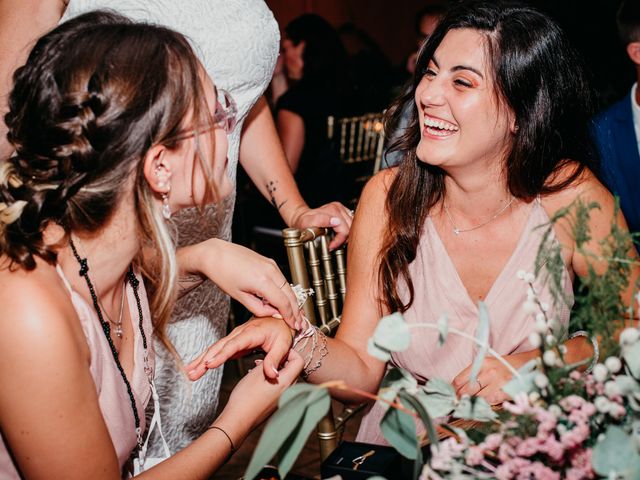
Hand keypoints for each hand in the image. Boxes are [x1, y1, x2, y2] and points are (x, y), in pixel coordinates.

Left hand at [186, 239, 302, 329]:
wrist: (216, 254)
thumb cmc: (223, 273)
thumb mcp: (239, 297)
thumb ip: (259, 308)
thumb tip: (274, 314)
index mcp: (262, 281)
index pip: (283, 303)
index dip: (290, 316)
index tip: (294, 326)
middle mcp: (270, 271)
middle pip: (290, 295)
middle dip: (296, 310)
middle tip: (299, 323)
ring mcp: (271, 265)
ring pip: (288, 287)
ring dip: (292, 301)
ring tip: (294, 315)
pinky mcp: (270, 262)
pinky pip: (282, 279)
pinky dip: (286, 291)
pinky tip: (284, 300)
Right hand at [186, 317, 293, 380]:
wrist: (280, 320)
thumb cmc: (282, 331)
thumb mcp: (283, 344)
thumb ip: (276, 359)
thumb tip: (271, 374)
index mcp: (252, 333)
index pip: (234, 345)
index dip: (221, 354)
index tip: (210, 364)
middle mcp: (240, 334)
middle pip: (219, 347)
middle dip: (205, 360)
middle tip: (192, 373)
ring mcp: (235, 338)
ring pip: (215, 348)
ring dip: (201, 360)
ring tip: (190, 373)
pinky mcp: (233, 344)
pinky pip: (217, 351)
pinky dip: (206, 359)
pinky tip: (197, 368)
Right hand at [215, 350, 302, 435]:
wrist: (238, 420)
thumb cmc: (246, 398)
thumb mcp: (257, 373)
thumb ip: (270, 362)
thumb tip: (276, 356)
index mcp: (286, 382)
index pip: (299, 361)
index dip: (290, 353)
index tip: (276, 352)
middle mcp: (289, 391)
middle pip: (294, 369)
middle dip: (281, 361)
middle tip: (266, 359)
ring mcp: (283, 398)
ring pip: (286, 377)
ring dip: (275, 370)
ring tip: (259, 368)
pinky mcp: (277, 403)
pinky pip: (280, 386)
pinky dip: (273, 379)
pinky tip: (258, 379)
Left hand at [289, 202, 353, 248]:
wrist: (301, 218)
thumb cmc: (304, 222)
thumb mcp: (308, 223)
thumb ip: (322, 221)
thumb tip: (336, 221)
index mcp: (333, 210)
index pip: (345, 229)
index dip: (339, 241)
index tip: (331, 246)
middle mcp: (339, 208)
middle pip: (351, 228)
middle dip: (343, 239)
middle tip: (334, 244)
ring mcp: (342, 209)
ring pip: (353, 226)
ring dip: (346, 235)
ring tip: (336, 240)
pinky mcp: (343, 212)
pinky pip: (351, 223)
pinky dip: (347, 230)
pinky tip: (339, 234)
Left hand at [451, 350, 536, 404]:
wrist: (529, 364)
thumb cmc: (505, 366)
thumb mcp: (488, 365)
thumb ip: (474, 375)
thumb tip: (457, 389)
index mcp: (481, 363)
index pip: (459, 380)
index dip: (454, 391)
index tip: (452, 397)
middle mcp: (489, 371)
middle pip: (467, 391)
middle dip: (461, 400)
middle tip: (459, 405)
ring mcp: (499, 382)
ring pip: (478, 398)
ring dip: (473, 404)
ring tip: (470, 408)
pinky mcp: (508, 391)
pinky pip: (492, 402)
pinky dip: (486, 406)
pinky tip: (484, 407)